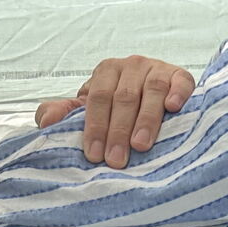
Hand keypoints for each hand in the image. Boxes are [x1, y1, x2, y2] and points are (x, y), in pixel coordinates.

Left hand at [33, 55, 195, 169]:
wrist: (155, 95)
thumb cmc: (116, 109)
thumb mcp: (88, 110)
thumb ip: (65, 115)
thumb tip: (46, 122)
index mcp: (106, 72)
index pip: (98, 99)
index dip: (95, 126)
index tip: (94, 155)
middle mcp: (131, 66)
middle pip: (124, 97)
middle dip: (118, 131)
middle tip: (116, 160)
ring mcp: (158, 69)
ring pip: (151, 91)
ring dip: (146, 120)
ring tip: (140, 146)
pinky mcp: (181, 76)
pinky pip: (181, 81)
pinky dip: (178, 93)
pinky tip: (173, 108)